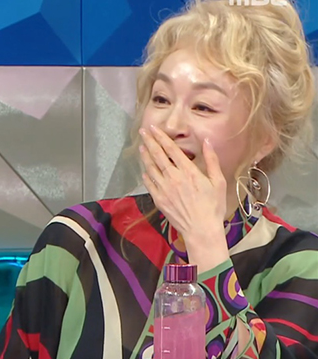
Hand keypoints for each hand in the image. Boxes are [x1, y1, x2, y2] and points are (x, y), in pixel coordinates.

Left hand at [139, 126, 228, 271]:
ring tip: (141, 146)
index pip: (171, 149)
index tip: (154, 129)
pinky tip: (144, 170)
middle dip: (150, 141)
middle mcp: (173, 178)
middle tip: (143, 131)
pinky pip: (149, 183)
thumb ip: (212, 160)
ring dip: (145, 156)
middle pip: (158, 155)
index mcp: (188, 172)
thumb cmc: (213, 206)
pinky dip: (146, 174)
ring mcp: (164, 189)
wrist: (201, 229)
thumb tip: (207, 141)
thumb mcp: (218, 181)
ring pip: (151, 168)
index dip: (161, 137)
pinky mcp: (158, 199)